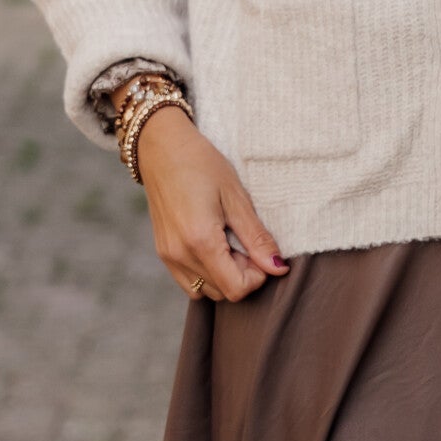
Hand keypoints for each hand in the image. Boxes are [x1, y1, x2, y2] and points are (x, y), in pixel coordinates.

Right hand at [129, 102, 287, 303]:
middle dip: (242, 275)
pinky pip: (190, 282)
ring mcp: (168, 256)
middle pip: (223, 292)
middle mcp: (180, 255)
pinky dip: (207, 274)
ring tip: (228, 243)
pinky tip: (213, 246)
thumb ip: (257, 238)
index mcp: (200, 241)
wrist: (161, 148)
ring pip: (206, 291)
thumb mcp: (236, 198)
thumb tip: (278, 268)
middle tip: (245, 241)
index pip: (237, 288)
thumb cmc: (202, 164)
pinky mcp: (163, 253)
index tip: (260, 250)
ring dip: (224, 276)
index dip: (257, 276)